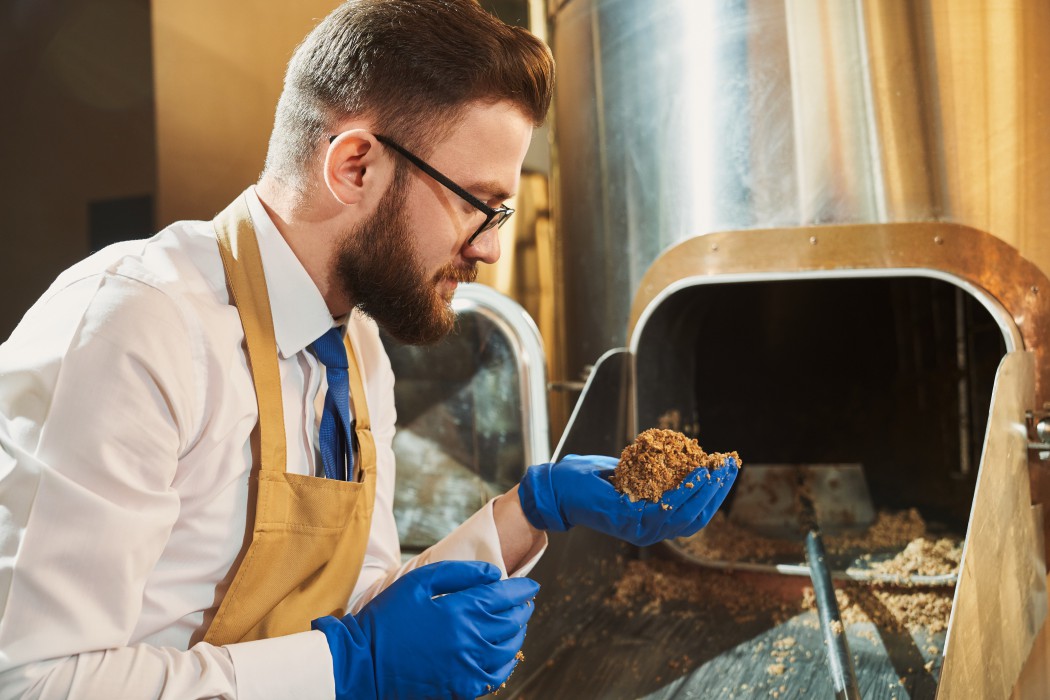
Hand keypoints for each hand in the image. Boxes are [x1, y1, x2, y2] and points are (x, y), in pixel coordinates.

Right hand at [312, 560, 537, 699]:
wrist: (363, 663)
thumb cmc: (388, 617)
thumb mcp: (418, 582)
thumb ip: (459, 573)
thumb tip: (493, 573)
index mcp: (459, 610)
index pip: (505, 597)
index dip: (522, 589)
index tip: (531, 585)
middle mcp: (470, 640)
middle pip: (511, 623)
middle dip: (523, 609)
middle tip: (525, 602)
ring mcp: (467, 667)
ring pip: (509, 650)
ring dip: (518, 634)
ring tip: (518, 624)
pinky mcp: (461, 687)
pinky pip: (496, 676)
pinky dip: (507, 663)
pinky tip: (505, 655)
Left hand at [518, 454, 737, 546]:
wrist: (559, 486)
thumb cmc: (592, 479)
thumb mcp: (633, 473)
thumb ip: (656, 472)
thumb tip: (682, 455)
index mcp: (652, 523)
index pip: (694, 516)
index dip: (714, 495)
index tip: (728, 470)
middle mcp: (649, 532)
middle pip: (695, 518)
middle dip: (716, 491)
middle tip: (730, 466)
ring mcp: (637, 530)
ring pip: (683, 516)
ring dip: (704, 492)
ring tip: (716, 469)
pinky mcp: (625, 521)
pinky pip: (662, 509)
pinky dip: (682, 493)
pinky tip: (694, 474)